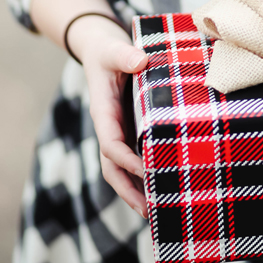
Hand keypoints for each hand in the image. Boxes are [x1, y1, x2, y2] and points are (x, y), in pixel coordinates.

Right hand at [67, 15, 148, 216]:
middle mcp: (109, 127)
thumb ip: (124, 54)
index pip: (111, 143)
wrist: (100, 50)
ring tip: (156, 214)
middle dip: (128, 190)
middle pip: (112, 167)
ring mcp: (118, 131)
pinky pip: (133, 158)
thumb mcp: (114, 48)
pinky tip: (162, 188)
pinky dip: (143, 176)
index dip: (127, 160)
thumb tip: (141, 61)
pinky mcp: (129, 130)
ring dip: (135, 191)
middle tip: (149, 212)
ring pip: (121, 169)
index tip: (148, 172)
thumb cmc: (108, 50)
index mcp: (103, 111)